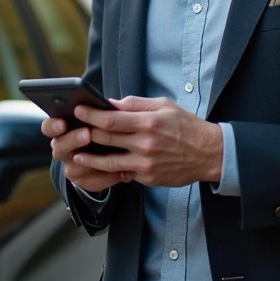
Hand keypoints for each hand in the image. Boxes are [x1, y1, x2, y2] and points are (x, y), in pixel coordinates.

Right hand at [42, 115, 125, 193]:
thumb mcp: (99, 119)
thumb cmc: (101, 129)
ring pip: (74, 167)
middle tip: (86, 134)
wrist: (110, 154)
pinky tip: (121, 172)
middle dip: (72, 140)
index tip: (62, 122)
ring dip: (89, 161)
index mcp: (61, 129)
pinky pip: (93, 180)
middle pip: (59, 146)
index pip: (49, 127)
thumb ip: (101, 113)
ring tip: (106, 156)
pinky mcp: (83, 181)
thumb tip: (111, 105)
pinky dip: (107, 176)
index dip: (53, 125)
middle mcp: (63, 148)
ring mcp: (71, 166)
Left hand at [71, 96, 223, 188]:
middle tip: (70, 130)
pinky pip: (123, 173)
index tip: (77, 110)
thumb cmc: (185, 126)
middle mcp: (146, 143)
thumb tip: (111, 103)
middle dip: (85, 134)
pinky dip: (107, 170)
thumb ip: (136, 104)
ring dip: (89, 158)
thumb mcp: (164, 106)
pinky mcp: (148, 177)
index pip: (112, 118)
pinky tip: (96, 166)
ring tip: (75, 154)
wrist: (209, 153)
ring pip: (109, 162)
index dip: (91, 115)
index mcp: (149, 122)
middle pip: (106, 139)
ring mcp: (146, 163)